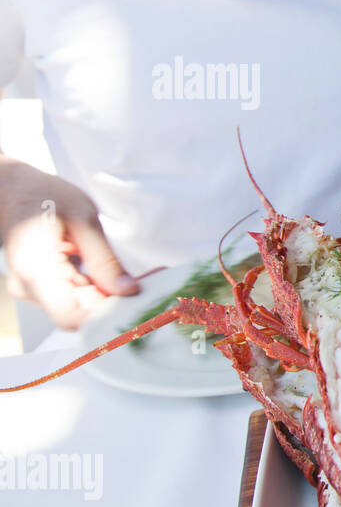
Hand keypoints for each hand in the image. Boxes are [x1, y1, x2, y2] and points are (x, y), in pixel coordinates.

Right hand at [0, 163, 138, 329]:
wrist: (14, 190)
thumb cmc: (44, 196)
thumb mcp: (83, 219)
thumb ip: (105, 259)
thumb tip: (129, 291)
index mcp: (34, 270)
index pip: (72, 316)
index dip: (110, 316)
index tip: (144, 302)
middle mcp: (30, 288)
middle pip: (81, 314)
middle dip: (121, 304)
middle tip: (159, 284)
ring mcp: (36, 291)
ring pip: (83, 308)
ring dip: (116, 297)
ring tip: (149, 278)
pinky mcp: (47, 288)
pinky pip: (79, 298)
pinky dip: (104, 290)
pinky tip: (126, 278)